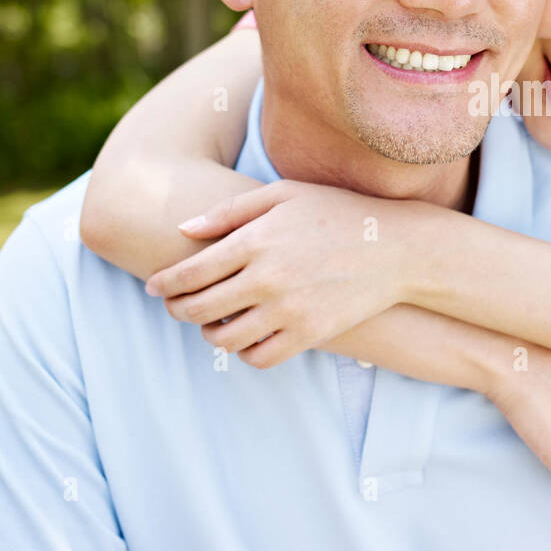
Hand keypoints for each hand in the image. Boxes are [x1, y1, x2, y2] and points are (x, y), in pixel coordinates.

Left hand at [145, 181, 415, 367]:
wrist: (395, 247)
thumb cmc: (337, 212)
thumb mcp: (285, 194)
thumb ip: (231, 211)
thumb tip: (184, 229)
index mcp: (256, 241)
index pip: (189, 274)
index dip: (164, 284)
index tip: (155, 287)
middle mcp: (267, 279)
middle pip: (197, 310)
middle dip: (178, 309)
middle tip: (177, 305)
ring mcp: (288, 311)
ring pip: (223, 339)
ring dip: (209, 333)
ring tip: (213, 321)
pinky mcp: (309, 334)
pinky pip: (259, 357)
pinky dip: (244, 351)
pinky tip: (246, 335)